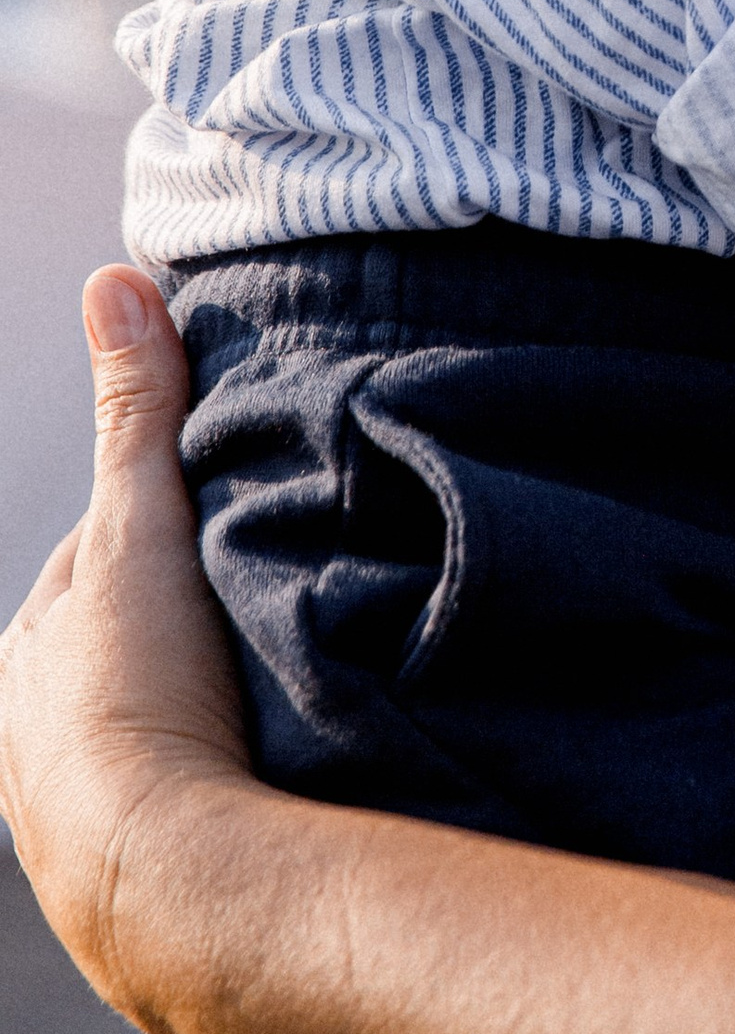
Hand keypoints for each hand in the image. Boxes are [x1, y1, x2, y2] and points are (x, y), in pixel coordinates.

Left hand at [0, 268, 247, 1014]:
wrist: (168, 871)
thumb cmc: (139, 696)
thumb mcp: (140, 525)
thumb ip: (140, 411)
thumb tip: (113, 283)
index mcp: (30, 659)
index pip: (105, 562)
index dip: (173, 523)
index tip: (237, 506)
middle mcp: (39, 740)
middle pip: (134, 639)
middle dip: (192, 612)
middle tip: (270, 584)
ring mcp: (87, 811)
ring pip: (165, 712)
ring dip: (214, 689)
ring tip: (286, 664)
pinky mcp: (144, 868)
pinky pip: (197, 780)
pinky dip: (231, 756)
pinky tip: (279, 745)